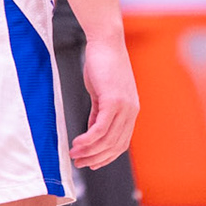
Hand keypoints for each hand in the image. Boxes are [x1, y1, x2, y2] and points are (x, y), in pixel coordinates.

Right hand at [71, 31, 138, 170]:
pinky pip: (100, 128)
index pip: (121, 143)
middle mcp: (131, 112)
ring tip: (74, 156)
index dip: (105, 157)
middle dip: (96, 158)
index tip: (90, 163)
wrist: (106, 41)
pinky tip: (77, 143)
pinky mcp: (113, 101)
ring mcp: (124, 107)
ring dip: (89, 152)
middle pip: (115, 146)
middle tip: (78, 164)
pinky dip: (88, 140)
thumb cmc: (102, 64)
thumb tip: (92, 131)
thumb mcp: (101, 93)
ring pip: (107, 140)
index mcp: (130, 111)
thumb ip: (99, 112)